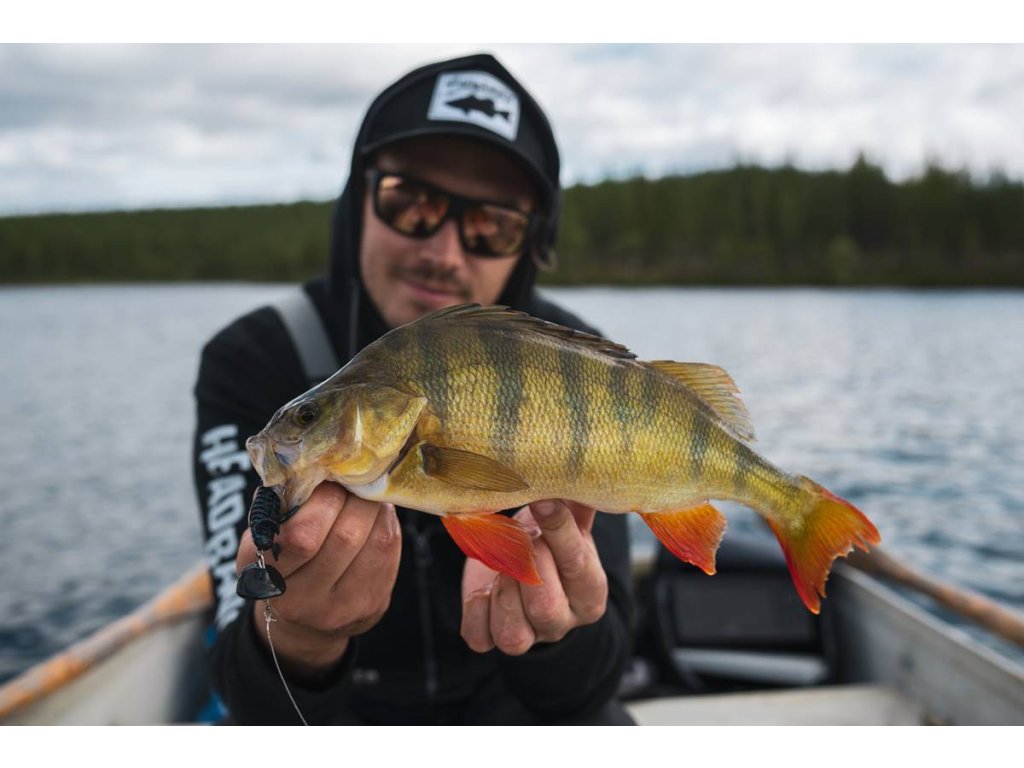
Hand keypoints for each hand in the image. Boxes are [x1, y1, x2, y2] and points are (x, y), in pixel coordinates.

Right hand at [235, 481, 400, 679]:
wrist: (304, 620)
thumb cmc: (281, 561)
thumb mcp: (263, 537)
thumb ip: (278, 505)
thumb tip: (308, 461)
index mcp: (269, 579)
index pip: (302, 536)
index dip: (321, 499)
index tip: (324, 478)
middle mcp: (305, 601)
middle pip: (346, 536)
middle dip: (352, 497)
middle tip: (349, 480)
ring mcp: (344, 607)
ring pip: (376, 540)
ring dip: (374, 506)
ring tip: (363, 493)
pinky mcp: (374, 604)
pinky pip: (390, 550)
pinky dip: (386, 522)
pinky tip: (375, 514)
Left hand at [460, 500, 607, 655]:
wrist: (521, 570)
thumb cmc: (547, 542)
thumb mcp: (566, 522)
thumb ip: (575, 505)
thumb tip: (580, 470)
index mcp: (590, 594)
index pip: (578, 565)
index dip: (559, 532)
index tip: (544, 502)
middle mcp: (562, 622)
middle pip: (546, 607)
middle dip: (526, 566)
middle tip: (520, 537)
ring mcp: (528, 636)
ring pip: (513, 634)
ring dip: (501, 592)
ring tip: (501, 564)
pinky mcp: (491, 638)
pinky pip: (479, 638)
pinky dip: (475, 612)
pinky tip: (482, 590)